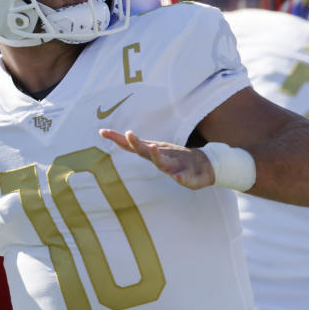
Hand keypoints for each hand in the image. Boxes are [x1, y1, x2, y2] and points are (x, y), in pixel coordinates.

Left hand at [99, 128, 214, 190]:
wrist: (205, 166)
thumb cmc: (178, 162)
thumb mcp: (158, 155)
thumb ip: (143, 149)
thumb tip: (132, 146)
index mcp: (154, 153)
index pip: (132, 145)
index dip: (118, 139)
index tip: (102, 131)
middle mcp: (162, 156)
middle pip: (145, 149)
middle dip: (137, 143)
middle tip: (128, 133)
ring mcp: (175, 165)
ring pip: (163, 161)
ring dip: (157, 155)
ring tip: (153, 147)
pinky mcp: (187, 175)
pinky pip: (183, 176)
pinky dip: (181, 176)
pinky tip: (179, 178)